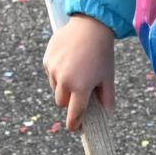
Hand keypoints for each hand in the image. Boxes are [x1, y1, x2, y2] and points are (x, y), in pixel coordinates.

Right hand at [44, 14, 116, 129]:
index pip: (75, 114)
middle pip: (62, 103)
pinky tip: (69, 62)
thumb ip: (107, 98)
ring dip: (63, 87)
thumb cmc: (102, 53)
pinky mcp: (47, 60)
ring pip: (55, 88)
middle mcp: (64, 80)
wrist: (90, 25)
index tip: (75, 128)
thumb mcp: (108, 77)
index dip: (74, 124)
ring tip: (76, 72)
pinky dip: (58, 73)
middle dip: (69, 102)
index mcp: (81, 87)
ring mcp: (53, 70)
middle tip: (80, 92)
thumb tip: (107, 114)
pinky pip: (51, 74)